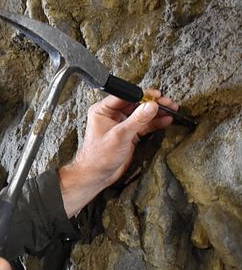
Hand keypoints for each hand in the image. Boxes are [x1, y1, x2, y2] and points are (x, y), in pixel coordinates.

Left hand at [59, 89, 177, 215]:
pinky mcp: (129, 134)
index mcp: (103, 110)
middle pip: (136, 104)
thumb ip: (137, 120)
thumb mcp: (120, 136)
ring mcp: (121, 124)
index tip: (156, 96)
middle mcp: (112, 115)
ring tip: (172, 109)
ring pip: (142, 114)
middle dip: (152, 103)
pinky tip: (166, 120)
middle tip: (168, 103)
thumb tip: (152, 106)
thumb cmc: (99, 156)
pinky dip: (155, 122)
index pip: (124, 96)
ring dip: (157, 112)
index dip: (141, 95)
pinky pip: (144, 125)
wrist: (97, 175)